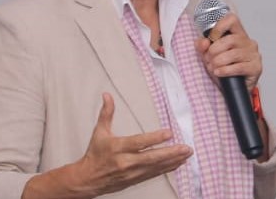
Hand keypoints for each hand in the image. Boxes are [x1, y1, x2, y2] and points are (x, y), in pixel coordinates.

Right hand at [22, 93, 192, 198]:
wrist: (88, 180)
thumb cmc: (95, 154)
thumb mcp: (99, 132)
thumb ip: (106, 113)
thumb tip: (107, 95)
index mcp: (118, 148)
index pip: (139, 143)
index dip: (154, 139)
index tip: (169, 133)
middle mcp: (127, 162)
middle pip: (152, 158)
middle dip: (170, 153)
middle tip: (186, 148)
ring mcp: (132, 173)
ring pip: (156, 167)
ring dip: (173, 160)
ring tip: (187, 154)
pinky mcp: (136, 179)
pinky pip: (154, 173)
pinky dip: (168, 168)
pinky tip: (178, 163)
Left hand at [194, 13, 261, 92]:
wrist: (232, 89)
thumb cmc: (223, 68)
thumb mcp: (208, 55)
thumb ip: (202, 46)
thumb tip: (204, 42)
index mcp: (237, 34)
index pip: (232, 20)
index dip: (219, 26)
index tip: (211, 38)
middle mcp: (248, 42)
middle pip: (230, 40)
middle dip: (214, 51)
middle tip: (209, 59)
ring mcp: (254, 55)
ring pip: (233, 54)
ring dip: (219, 62)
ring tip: (213, 68)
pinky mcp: (256, 68)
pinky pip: (239, 67)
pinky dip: (225, 70)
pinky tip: (219, 72)